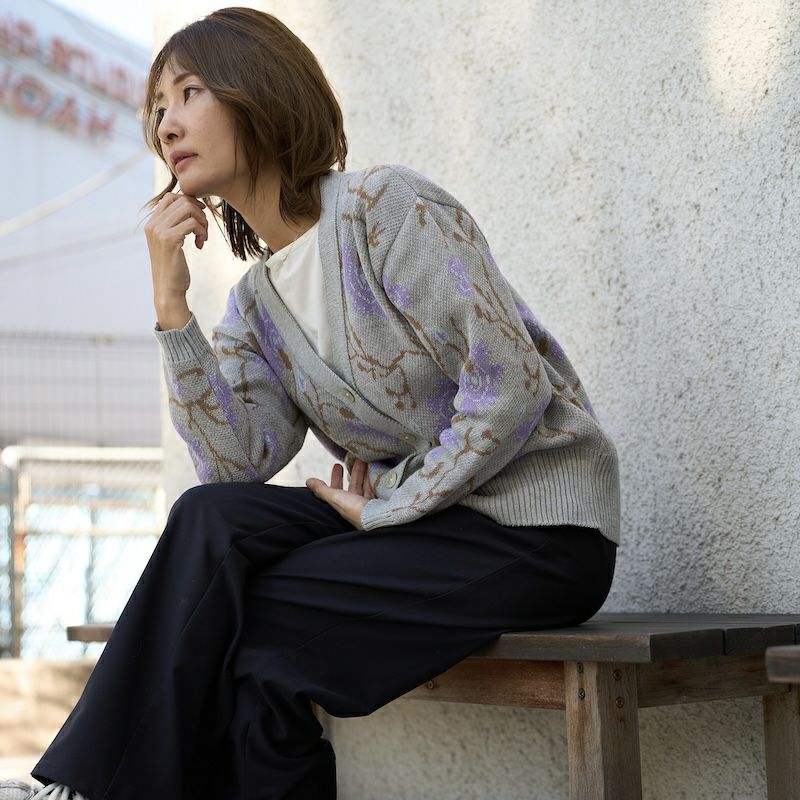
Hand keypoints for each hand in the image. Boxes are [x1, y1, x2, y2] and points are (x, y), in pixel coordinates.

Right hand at [144, 192, 208, 327]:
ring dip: (202, 222)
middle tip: (203, 231)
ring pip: (189, 208)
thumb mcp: (171, 243)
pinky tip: (200, 245)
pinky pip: (193, 223)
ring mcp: (160, 231)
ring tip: (202, 238)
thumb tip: (192, 206)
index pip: (170, 197)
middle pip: (183, 200)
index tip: (199, 216)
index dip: (189, 202)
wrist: (168, 290)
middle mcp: (153, 224)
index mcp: (151, 223)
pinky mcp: (170, 239)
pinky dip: (202, 232)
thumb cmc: (173, 269)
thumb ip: (175, 225)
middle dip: (199, 213)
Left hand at [306, 458, 375, 529]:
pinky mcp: (379, 502)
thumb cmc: (355, 511)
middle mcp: (355, 505)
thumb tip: (308, 481)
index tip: (337, 465)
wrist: (379, 519)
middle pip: (353, 485)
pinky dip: (375, 479)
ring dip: (364, 472)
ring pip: (365, 485)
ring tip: (366, 459)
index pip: (337, 490)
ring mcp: (368, 504)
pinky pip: (376, 487)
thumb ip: (322, 490)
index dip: (336, 478)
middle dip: (354, 471)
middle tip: (355, 457)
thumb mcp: (336, 498)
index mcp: (343, 505)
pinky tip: (377, 470)